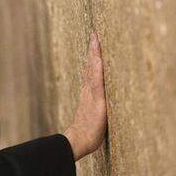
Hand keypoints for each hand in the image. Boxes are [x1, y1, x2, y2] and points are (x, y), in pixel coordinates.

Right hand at [64, 33, 107, 160]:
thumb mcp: (92, 115)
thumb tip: (96, 98)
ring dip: (95, 55)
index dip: (93, 56)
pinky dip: (97, 69)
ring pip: (93, 70)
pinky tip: (98, 59)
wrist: (77, 141)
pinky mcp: (96, 101)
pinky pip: (97, 82)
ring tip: (96, 40)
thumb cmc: (86, 132)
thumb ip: (94, 105)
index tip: (94, 42)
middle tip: (94, 34)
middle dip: (94, 50)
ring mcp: (92, 94)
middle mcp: (89, 90)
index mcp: (88, 93)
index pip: (91, 71)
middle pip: (91, 66)